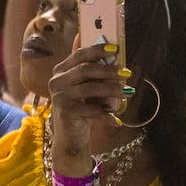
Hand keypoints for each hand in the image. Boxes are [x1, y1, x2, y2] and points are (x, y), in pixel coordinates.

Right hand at [46, 40, 125, 166]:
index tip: (115, 49)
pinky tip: (117, 120)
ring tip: (128, 93)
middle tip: (127, 73)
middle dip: (109, 70)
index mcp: (61, 71)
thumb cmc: (83, 108)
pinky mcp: (65, 111)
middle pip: (85, 69)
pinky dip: (107, 115)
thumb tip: (113, 55)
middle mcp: (57, 81)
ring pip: (90, 88)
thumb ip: (95, 73)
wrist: (70, 136)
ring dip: (112, 90)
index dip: (97, 50)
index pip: (79, 55)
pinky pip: (91, 110)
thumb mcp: (88, 88)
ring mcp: (59, 96)